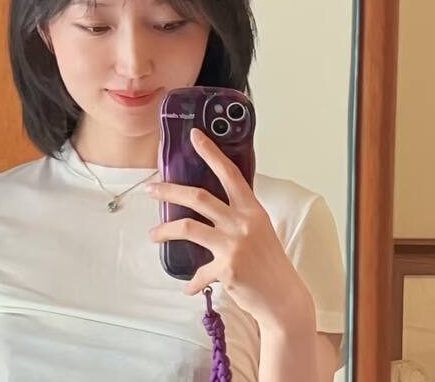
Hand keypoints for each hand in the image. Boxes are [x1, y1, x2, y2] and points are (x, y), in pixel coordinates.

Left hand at [146, 128, 314, 329]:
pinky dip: (191, 282)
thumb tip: (210, 207)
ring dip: (164, 231)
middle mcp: (242, 222)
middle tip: (151, 189)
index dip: (212, 153)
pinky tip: (189, 287)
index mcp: (251, 209)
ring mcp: (234, 244)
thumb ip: (238, 215)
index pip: (230, 174)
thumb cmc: (270, 263)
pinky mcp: (226, 268)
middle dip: (169, 190)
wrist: (283, 297)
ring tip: (154, 235)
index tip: (196, 137)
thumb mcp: (259, 230)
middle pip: (198, 196)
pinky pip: (198, 273)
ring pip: (187, 227)